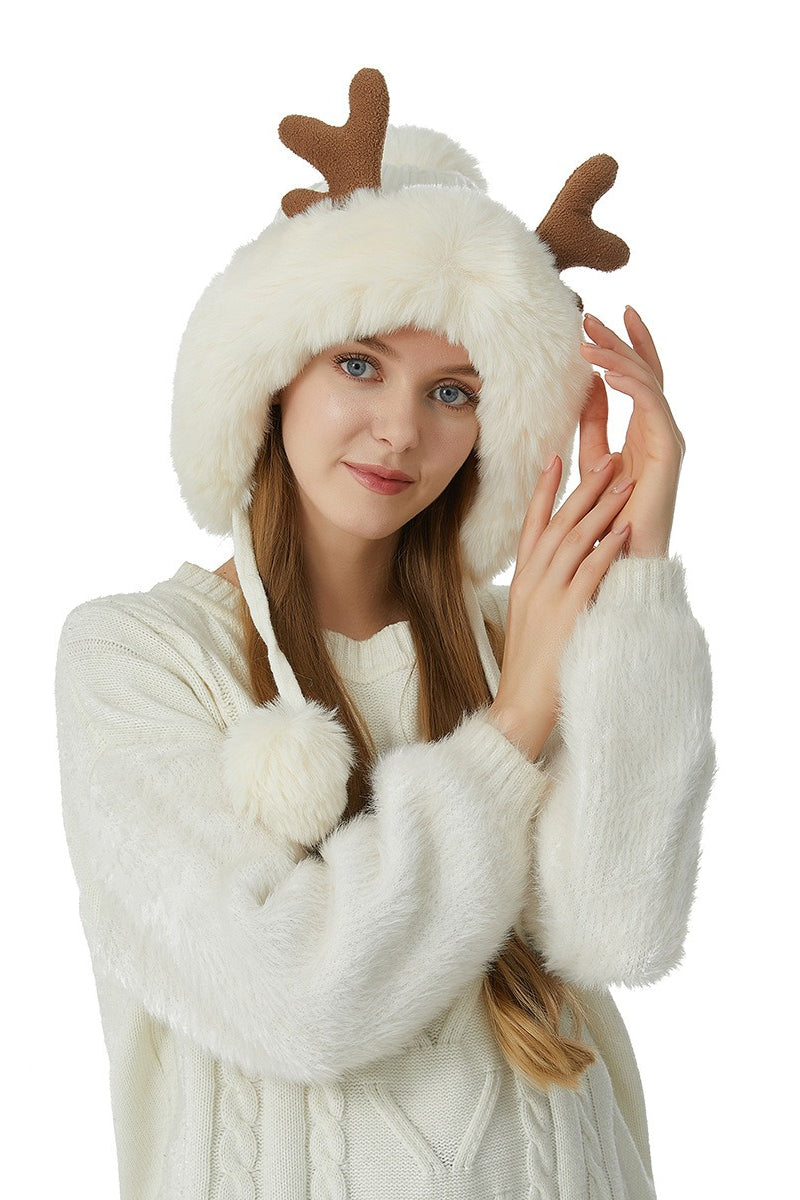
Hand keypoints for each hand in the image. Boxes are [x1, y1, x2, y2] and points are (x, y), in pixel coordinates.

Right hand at [487, 454, 632, 760]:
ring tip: (623, 481)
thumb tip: (559, 570)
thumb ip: (542, 590)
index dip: (544, 489)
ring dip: (601, 508)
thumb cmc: (531, 668)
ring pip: (576, 540)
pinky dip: (608, 547)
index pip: (532, 524)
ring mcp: (550, 597)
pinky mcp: (568, 615)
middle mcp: (533, 582)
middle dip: (583, 488)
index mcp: (522, 581)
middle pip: (558, 523)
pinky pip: (591, 572)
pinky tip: (625, 529)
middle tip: (606, 458)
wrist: (520, 706)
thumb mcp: (528, 620)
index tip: (556, 458)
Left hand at [579, 308, 683, 557]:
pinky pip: (651, 409)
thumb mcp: (593, 458)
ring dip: (616, 358)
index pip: (640, 377)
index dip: (626, 345)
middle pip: (644, 372)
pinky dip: (631, 387)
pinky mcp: (668, 452)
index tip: (604, 318)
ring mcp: (667, 440)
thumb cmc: (607, 515)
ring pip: (646, 384)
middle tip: (589, 317)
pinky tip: (607, 373)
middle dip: (618, 341)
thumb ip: (593, 422)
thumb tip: (589, 383)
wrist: (622, 556)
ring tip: (587, 343)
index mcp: (645, 430)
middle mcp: (660, 430)